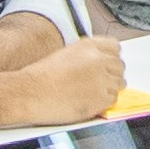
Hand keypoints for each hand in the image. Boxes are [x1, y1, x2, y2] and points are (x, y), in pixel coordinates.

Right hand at [0, 25, 135, 120]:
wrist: (29, 93)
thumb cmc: (41, 76)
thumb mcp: (65, 54)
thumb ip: (86, 55)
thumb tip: (99, 62)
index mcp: (88, 46)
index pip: (115, 47)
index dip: (111, 58)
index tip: (108, 65)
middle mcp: (98, 60)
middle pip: (120, 66)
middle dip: (111, 74)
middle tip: (99, 82)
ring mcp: (101, 79)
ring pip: (119, 83)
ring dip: (109, 88)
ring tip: (92, 92)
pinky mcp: (100, 99)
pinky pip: (113, 99)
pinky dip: (104, 102)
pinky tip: (89, 101)